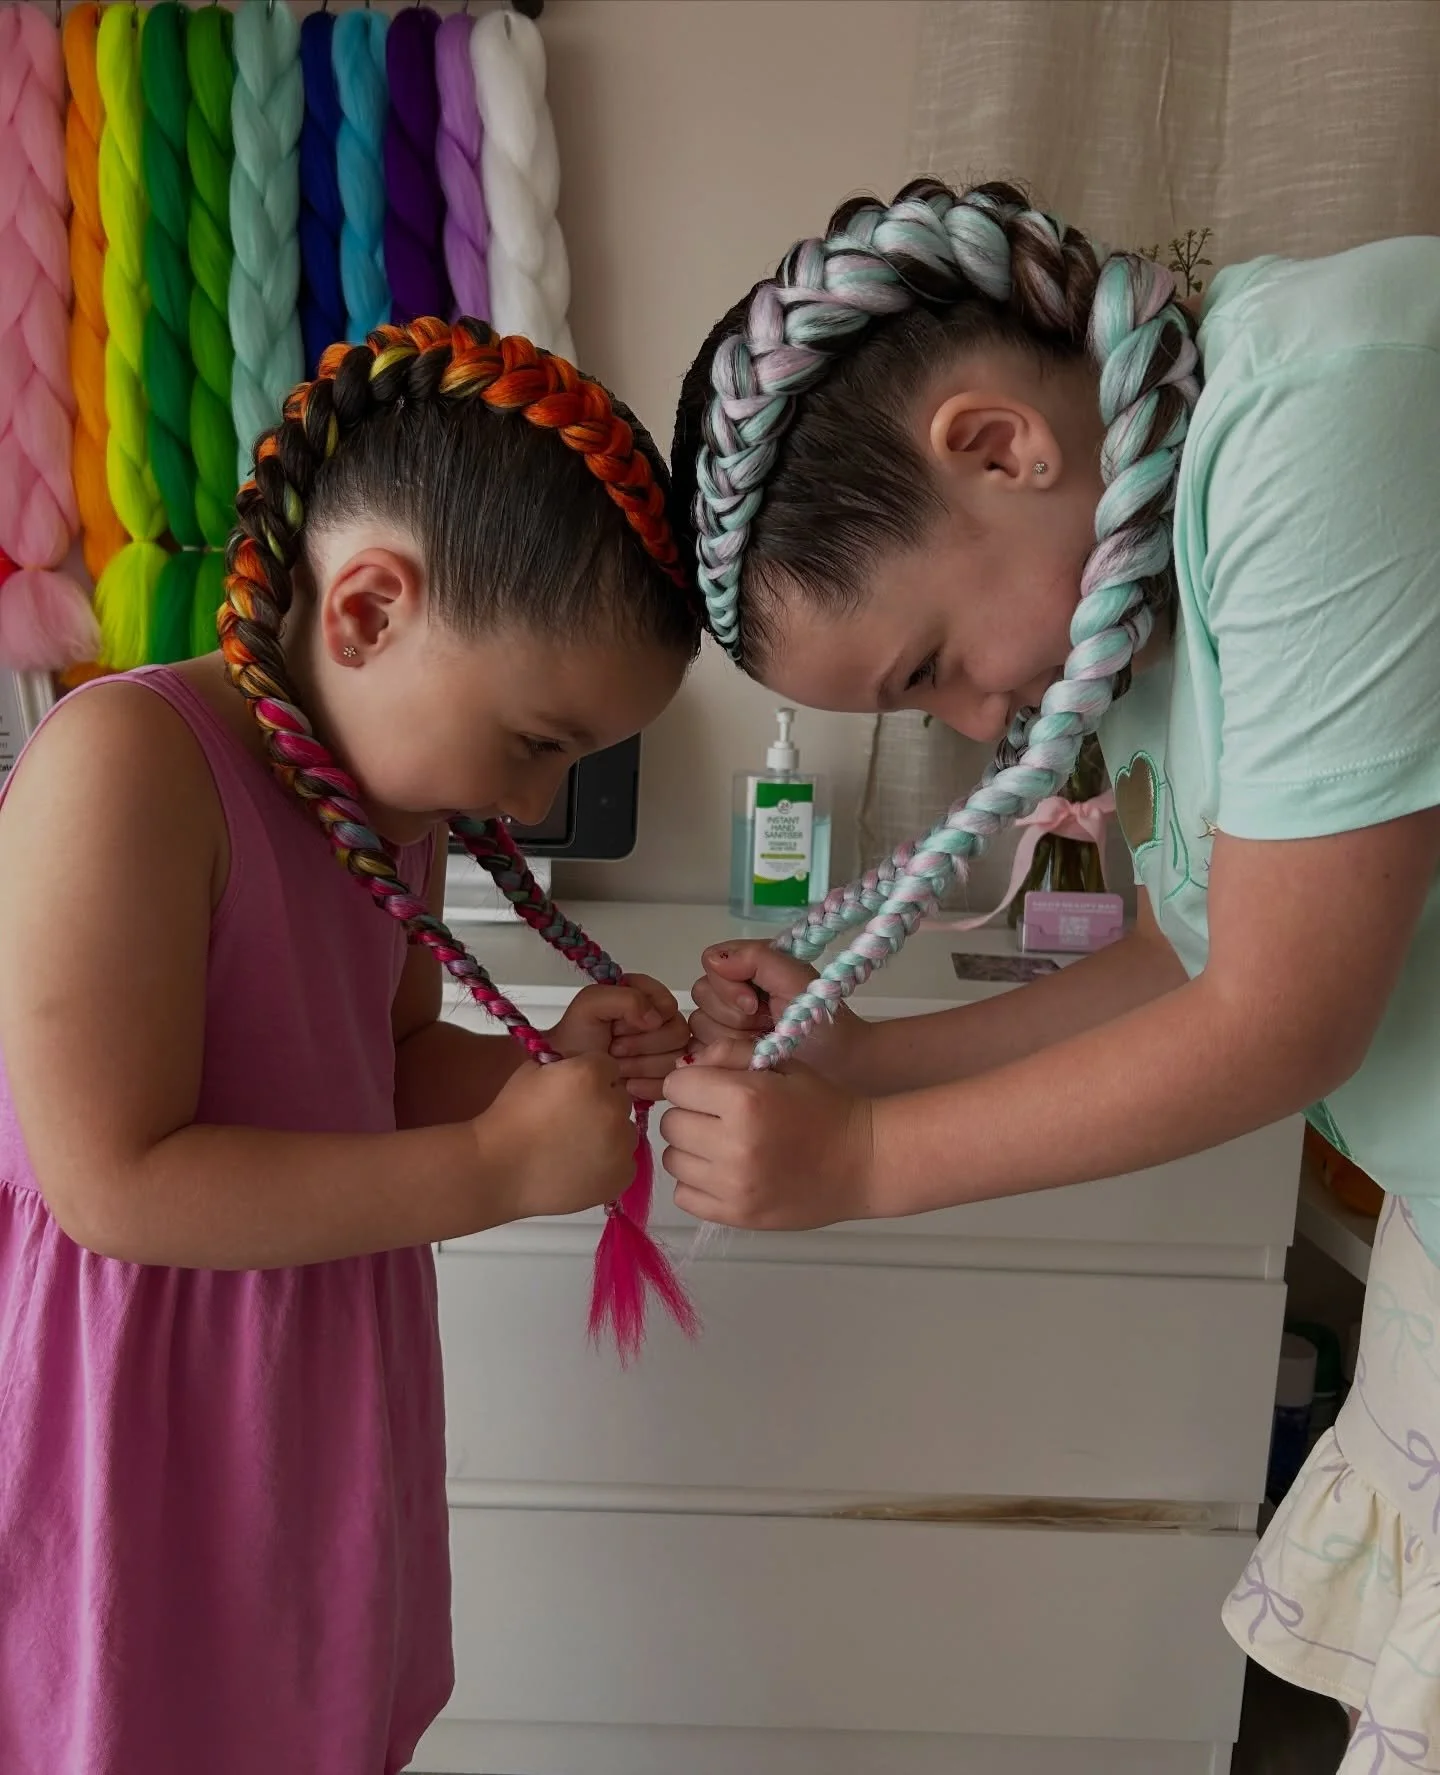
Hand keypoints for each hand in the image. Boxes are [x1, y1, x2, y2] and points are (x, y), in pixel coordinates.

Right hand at [477, 1053, 636, 1220]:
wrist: (499, 1170)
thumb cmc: (509, 1119)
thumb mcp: (532, 1073)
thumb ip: (564, 1064)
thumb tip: (579, 1067)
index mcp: (590, 1075)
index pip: (607, 1066)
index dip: (588, 1078)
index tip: (570, 1092)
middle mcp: (613, 1106)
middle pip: (619, 1099)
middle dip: (600, 1105)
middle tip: (569, 1123)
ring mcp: (621, 1144)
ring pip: (625, 1132)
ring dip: (607, 1135)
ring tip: (572, 1149)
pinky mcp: (622, 1175)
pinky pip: (623, 1163)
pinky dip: (608, 1164)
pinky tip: (578, 1168)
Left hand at [550, 974, 688, 1101]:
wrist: (568, 1075)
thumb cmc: (575, 1040)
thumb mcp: (590, 1005)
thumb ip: (625, 998)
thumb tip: (655, 1018)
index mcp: (644, 996)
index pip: (668, 1003)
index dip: (646, 1016)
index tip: (619, 1024)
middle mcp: (658, 1021)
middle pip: (677, 1032)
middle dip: (642, 1044)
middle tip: (615, 1047)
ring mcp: (663, 1051)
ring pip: (676, 1058)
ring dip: (641, 1065)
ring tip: (617, 1065)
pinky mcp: (663, 1077)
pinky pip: (672, 1082)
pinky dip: (647, 1085)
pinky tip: (627, 1083)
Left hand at [660, 1044, 875, 1229]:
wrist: (864, 1160)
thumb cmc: (824, 1108)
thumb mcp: (782, 1066)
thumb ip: (730, 1055)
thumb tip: (686, 1068)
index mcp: (744, 1099)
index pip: (676, 1086)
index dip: (691, 1084)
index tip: (711, 1090)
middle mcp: (733, 1144)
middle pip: (671, 1124)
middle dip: (690, 1115)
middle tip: (719, 1119)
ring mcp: (733, 1185)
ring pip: (673, 1161)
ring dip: (691, 1150)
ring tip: (722, 1147)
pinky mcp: (737, 1215)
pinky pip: (684, 1196)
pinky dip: (697, 1183)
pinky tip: (723, 1173)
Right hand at [688, 940, 868, 1084]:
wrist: (839, 1065)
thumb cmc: (822, 1020)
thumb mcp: (795, 978)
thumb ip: (756, 958)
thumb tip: (714, 960)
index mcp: (749, 967)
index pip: (712, 962)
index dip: (729, 985)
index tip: (758, 1003)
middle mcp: (732, 991)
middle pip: (702, 993)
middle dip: (734, 1014)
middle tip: (766, 1025)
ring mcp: (724, 1024)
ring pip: (700, 1023)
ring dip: (733, 1036)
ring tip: (763, 1043)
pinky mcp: (720, 1054)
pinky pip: (699, 1049)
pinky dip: (724, 1055)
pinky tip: (748, 1058)